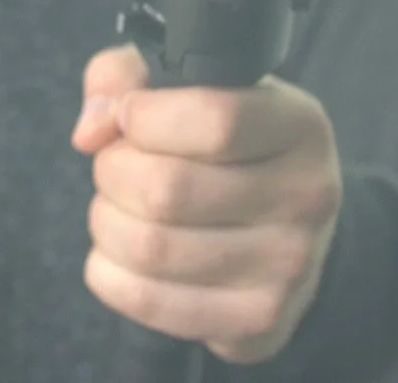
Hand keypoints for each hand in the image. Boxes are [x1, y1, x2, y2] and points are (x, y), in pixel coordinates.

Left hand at [71, 44, 341, 365]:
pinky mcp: (259, 320)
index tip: (129, 115)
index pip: (213, 120)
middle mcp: (306, 196)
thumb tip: (90, 132)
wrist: (284, 222)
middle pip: (168, 188)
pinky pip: (150, 302)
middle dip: (113, 170)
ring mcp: (288, 267)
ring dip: (107, 220)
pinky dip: (110, 273)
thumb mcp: (184, 81)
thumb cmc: (221, 138)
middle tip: (114, 164)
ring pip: (151, 248)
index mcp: (297, 124)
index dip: (146, 116)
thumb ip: (124, 78)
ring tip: (116, 205)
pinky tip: (118, 251)